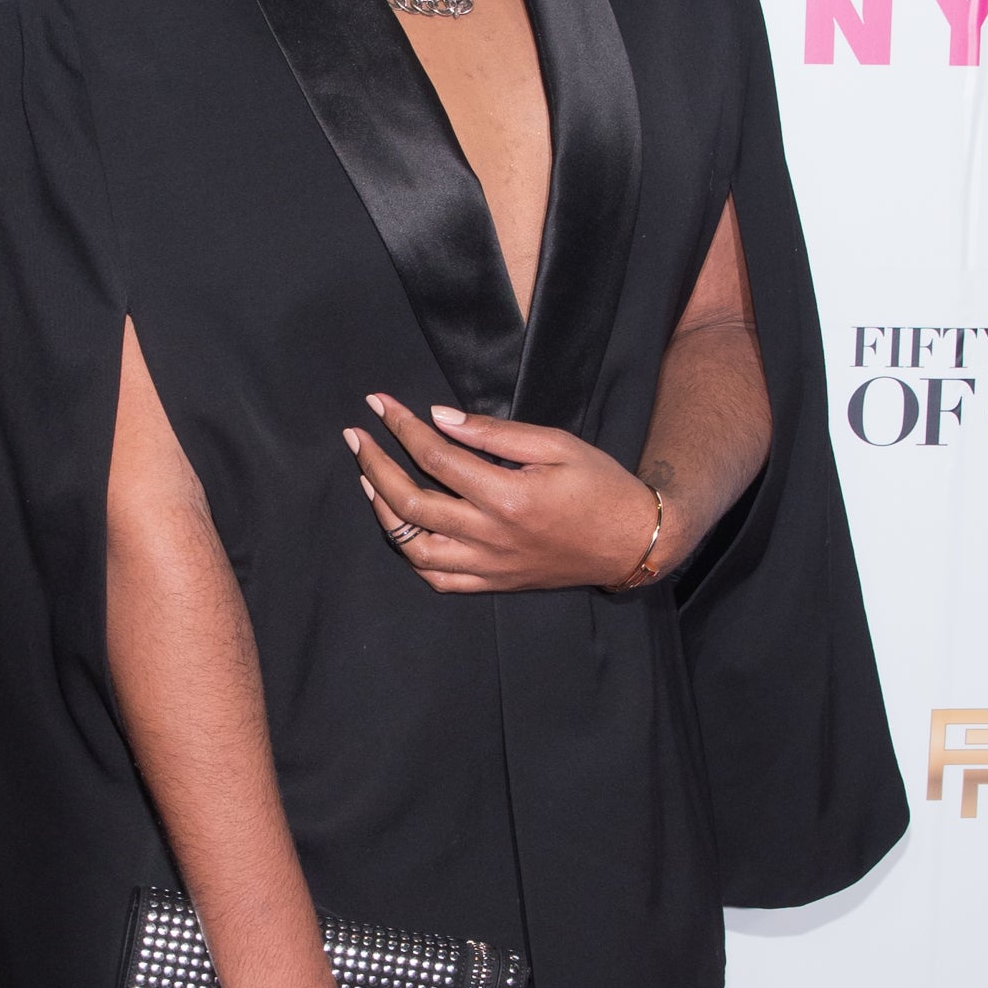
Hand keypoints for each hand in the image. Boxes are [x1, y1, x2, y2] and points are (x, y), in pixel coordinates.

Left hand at [346, 395, 665, 594]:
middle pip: (409, 502)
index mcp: (507, 495)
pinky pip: (438, 579)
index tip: (379, 404)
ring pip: (413, 548)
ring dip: (383, 512)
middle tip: (355, 437)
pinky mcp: (493, 583)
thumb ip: (494, 433)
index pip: (435, 456)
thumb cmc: (600, 485)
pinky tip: (400, 529)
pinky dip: (412, 556)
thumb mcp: (556, 444)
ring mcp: (488, 565)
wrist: (632, 542)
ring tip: (368, 480)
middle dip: (374, 465)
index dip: (400, 427)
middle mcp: (490, 535)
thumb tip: (439, 417)